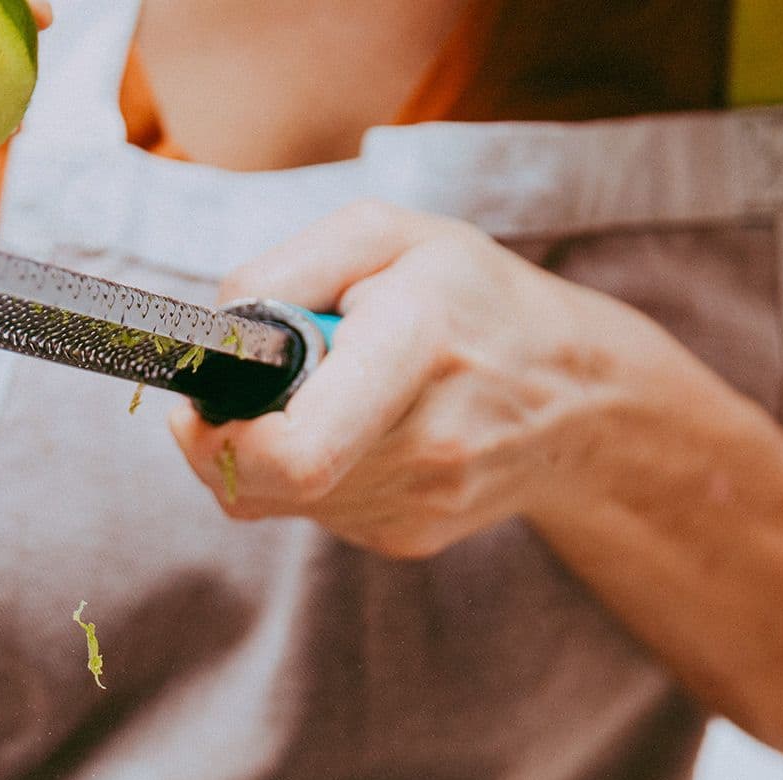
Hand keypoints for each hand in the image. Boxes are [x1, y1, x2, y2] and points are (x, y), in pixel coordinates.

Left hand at [171, 200, 666, 557]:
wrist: (582, 400)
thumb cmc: (476, 301)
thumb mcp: (389, 237)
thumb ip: (283, 270)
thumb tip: (212, 336)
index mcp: (417, 345)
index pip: (293, 449)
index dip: (217, 441)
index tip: (199, 404)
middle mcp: (424, 442)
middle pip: (265, 480)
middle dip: (234, 432)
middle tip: (258, 385)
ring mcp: (419, 503)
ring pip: (281, 500)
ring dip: (277, 450)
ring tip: (336, 397)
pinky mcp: (409, 538)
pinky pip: (318, 512)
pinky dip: (316, 472)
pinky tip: (367, 433)